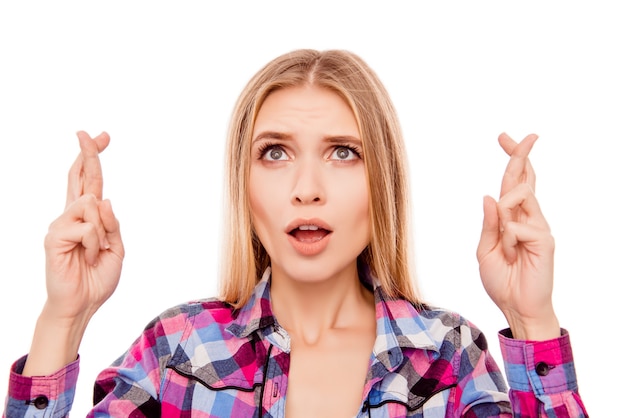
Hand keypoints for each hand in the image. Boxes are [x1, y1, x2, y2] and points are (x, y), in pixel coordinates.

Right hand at [44, 130, 123, 320]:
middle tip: (87, 132)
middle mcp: (72, 215)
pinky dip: (96, 244)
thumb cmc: (97, 277)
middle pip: (80, 178)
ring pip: (92, 205)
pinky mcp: (54, 236)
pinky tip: (88, 258)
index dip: (93, 159)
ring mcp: (61, 224)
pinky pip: (87, 227)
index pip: (90, 182)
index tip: (101, 137)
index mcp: (87, 218)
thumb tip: (103, 198)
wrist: (83, 304)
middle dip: (88, 154)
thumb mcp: (117, 248)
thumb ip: (112, 224)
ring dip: (103, 232)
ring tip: (95, 254)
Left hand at [476, 133, 558, 340]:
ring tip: (505, 247)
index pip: (514, 182)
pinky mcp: (545, 238)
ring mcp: (539, 226)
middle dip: (521, 153)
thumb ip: (489, 224)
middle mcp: (529, 217)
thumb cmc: (502, 280)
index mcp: (514, 218)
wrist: (515, 307)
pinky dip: (506, 241)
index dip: (513, 158)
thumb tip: (489, 196)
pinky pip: (515, 225)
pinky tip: (513, 256)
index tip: (505, 138)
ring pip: (517, 196)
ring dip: (502, 218)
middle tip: (528, 134)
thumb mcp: (485, 250)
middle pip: (524, 177)